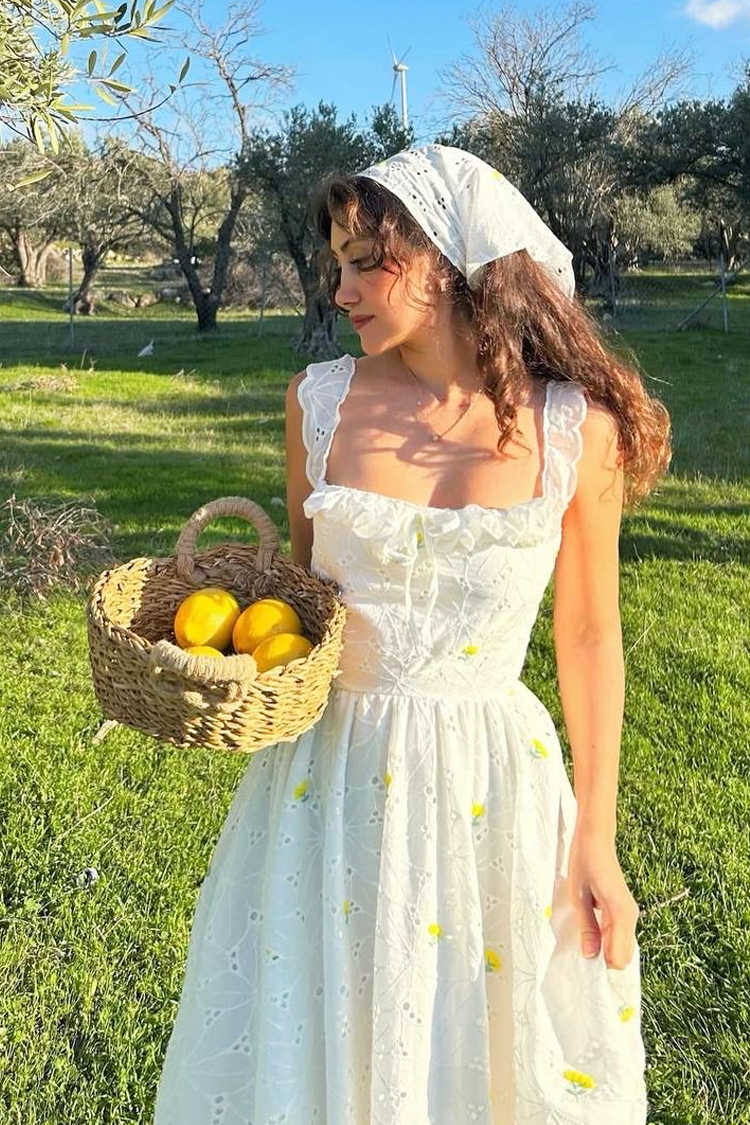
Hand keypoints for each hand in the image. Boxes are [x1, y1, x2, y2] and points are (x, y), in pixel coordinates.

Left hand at [567, 826, 639, 969]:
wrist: (595, 839)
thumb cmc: (584, 863)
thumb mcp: (578, 896)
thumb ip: (587, 927)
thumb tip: (590, 956)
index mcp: (621, 914)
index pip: (619, 958)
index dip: (602, 964)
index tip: (583, 961)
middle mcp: (630, 916)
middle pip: (623, 957)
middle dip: (604, 960)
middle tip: (581, 950)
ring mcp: (629, 913)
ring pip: (622, 947)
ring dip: (605, 950)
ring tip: (584, 940)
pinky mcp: (624, 910)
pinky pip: (619, 935)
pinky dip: (607, 940)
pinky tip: (590, 931)